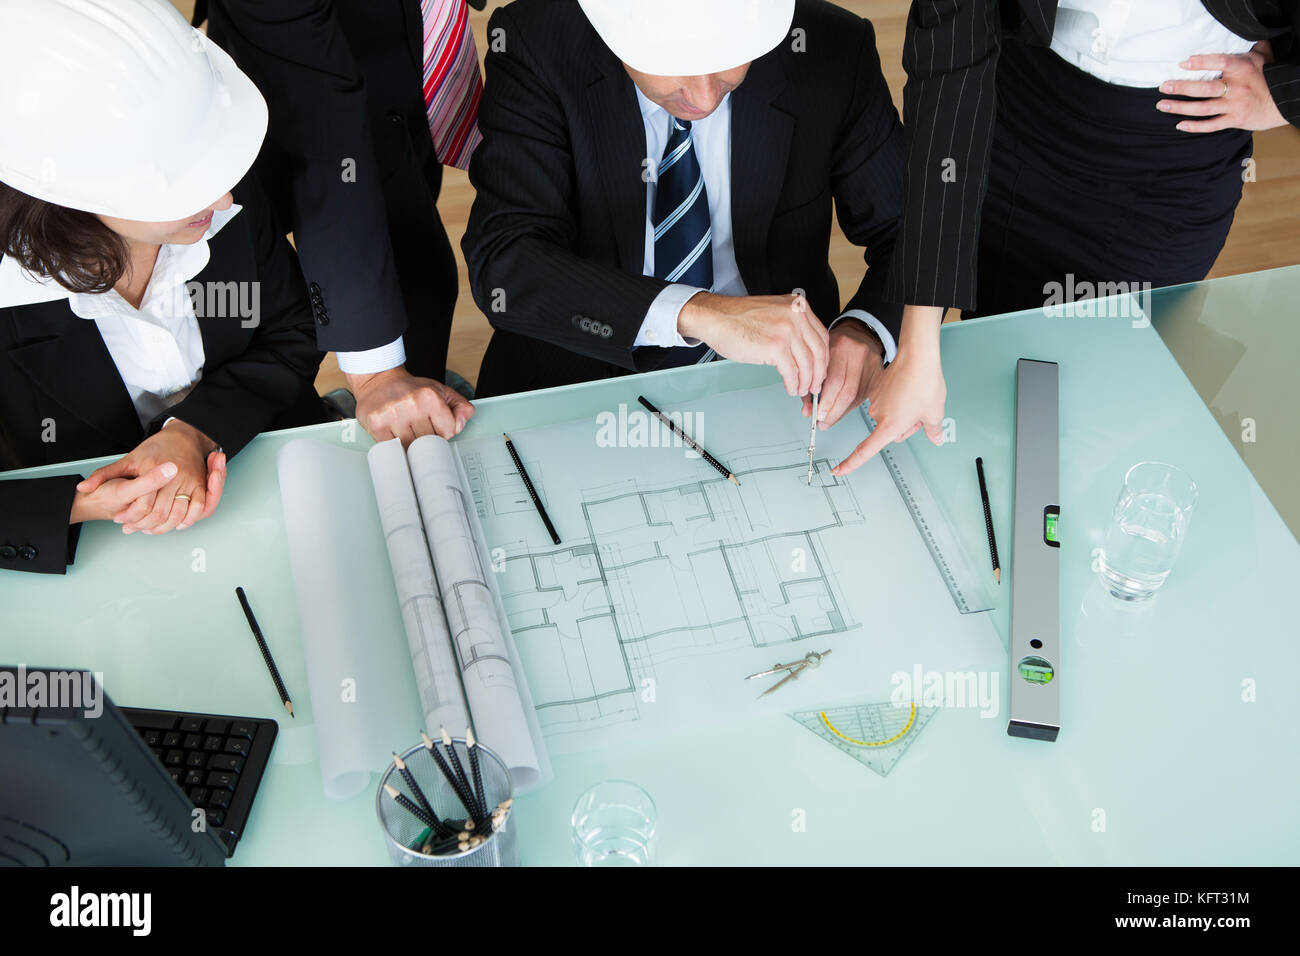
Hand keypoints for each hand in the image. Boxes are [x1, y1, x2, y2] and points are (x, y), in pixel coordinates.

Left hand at [77, 420, 218, 533]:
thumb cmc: (157, 448)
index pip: (142, 504)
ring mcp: (189, 481)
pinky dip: (187, 521)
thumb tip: (84, 487)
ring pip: (177, 515)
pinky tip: (176, 524)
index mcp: (152, 469)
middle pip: (159, 513)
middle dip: (144, 525)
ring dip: (163, 527)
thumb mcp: (127, 459)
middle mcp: (173, 476)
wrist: (185, 436)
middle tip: (133, 527)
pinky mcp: (200, 485)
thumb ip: (104, 475)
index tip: (121, 519)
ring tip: (149, 528)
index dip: (129, 516)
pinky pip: (198, 510)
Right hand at [348, 367, 474, 444]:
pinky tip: (393, 433)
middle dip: (425, 438)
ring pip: (410, 447)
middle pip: (428, 442)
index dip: (441, 431)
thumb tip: (460, 426)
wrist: (379, 380)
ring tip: (405, 429)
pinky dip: (394, 445)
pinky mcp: (376, 424)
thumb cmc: (411, 389)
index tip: (433, 424)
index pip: (447, 432)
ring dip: (409, 443)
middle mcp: (412, 404)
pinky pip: (392, 448)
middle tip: (417, 426)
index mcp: (431, 397)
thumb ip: (461, 408)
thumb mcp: (441, 391)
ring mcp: (393, 415)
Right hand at [678, 292, 829, 396]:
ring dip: (806, 382)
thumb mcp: (774, 312)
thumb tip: (803, 350)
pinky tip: (791, 388)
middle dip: (818, 373)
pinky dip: (793, 384)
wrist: (715, 317)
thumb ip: (792, 325)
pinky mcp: (775, 347)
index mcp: (798, 307)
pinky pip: (792, 372)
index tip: (820, 370)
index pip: (821, 336)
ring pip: (807, 364)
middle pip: (818, 351)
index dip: (823, 358)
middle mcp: (796, 316)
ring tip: (801, 390)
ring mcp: (786, 331)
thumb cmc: (738, 318)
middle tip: (815, 386)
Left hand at [802, 319, 884, 428]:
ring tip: (829, 418)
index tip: (817, 415)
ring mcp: (871, 365)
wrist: (860, 334)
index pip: (834, 381)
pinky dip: (850, 407)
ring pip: (856, 397)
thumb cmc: (838, 346)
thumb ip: (811, 383)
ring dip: (841, 412)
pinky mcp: (879, 374)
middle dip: (833, 411)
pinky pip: (863, 396)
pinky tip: (841, 410)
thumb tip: (807, 411)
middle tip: (823, 421)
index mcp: (840, 346)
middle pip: (847, 391)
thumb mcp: (821, 358)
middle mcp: (858, 355)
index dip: (826, 402)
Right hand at [832, 305, 946, 476]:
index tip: (838, 470)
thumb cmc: (923, 383)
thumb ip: (933, 430)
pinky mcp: (876, 390)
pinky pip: (887, 402)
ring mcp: (876, 401)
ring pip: (889, 416)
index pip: (865, 450)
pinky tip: (908, 389)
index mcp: (890, 425)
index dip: (850, 463)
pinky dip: (898, 399)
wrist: (917, 356)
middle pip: (890, 431)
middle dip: (904, 425)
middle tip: (920, 412)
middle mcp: (878, 415)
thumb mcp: (935, 412)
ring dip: (902, 411)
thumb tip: (936, 438)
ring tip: (916, 396)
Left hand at [1157, 48, 1287, 132]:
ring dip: (1180, 108)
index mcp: (1243, 69)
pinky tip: (1179, 125)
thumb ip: (1250, 47)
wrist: (1285, 100)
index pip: (1220, 62)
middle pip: (1205, 88)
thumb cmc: (1270, 76)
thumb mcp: (1262, 58)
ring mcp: (1235, 105)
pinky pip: (1211, 125)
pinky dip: (1195, 127)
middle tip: (1164, 87)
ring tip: (1162, 105)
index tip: (1183, 63)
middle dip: (1182, 88)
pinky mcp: (1235, 120)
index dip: (1201, 62)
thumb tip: (1244, 33)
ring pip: (1203, 108)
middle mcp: (1237, 88)